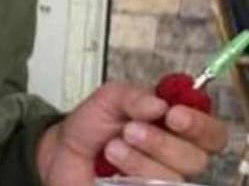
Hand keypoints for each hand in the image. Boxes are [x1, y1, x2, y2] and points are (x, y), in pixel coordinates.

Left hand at [35, 81, 229, 185]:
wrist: (62, 154)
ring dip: (139, 160)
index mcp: (174, 127)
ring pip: (173, 179)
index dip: (199, 125)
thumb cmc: (91, 128)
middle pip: (197, 158)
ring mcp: (163, 180)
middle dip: (161, 142)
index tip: (174, 115)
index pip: (211, 131)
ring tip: (113, 148)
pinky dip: (133, 177)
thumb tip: (158, 103)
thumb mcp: (108, 99)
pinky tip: (115, 169)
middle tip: (131, 130)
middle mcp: (175, 157)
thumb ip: (132, 95)